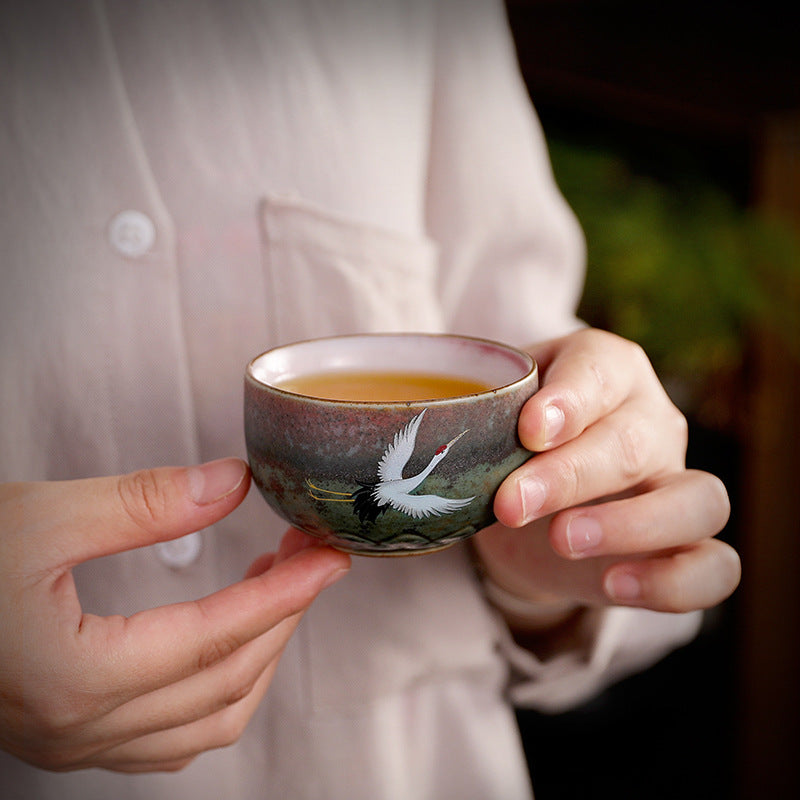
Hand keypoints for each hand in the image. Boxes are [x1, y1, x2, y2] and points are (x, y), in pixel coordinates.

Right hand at [0, 459, 349, 772]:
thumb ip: (143, 502)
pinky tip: (226, 646)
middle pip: (225, 682)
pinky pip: (171, 739)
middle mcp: (80, 728)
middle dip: (282, 618)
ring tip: (276, 591)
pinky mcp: (69, 736)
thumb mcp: (41, 516)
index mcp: (77, 677)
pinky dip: (219, 692)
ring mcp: (74, 744)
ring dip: (257, 657)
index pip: (218, 638)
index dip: (286, 594)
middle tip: (309, 558)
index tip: (329, 559)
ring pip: (206, 722)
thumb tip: (232, 483)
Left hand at [474, 329, 739, 619]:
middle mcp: (653, 422)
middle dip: (570, 475)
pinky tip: (614, 584)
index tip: (529, 429)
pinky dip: (674, 581)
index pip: (602, 370)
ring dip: (631, 524)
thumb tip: (426, 425)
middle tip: (511, 504)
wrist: (528, 509)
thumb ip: (473, 410)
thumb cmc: (508, 444)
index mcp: (607, 371)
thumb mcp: (489, 416)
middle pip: (635, 442)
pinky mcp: (685, 546)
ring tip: (562, 540)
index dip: (571, 399)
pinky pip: (716, 567)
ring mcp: (679, 484)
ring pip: (698, 500)